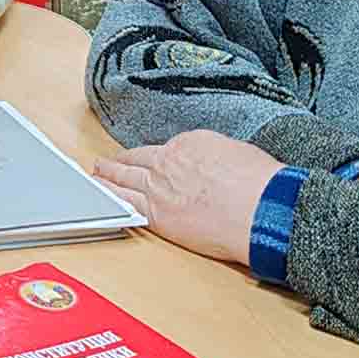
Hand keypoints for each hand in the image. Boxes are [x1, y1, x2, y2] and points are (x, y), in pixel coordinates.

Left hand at [93, 130, 282, 267]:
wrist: (261, 209)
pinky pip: (125, 204)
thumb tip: (215, 169)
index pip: (167, 150)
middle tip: (106, 161)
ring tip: (96, 175)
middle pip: (137, 159)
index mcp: (191, 143)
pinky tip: (101, 199)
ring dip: (107, 176)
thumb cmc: (262, 185)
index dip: (160, 159)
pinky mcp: (156, 214)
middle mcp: (169, 161)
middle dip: (121, 160)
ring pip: (124, 178)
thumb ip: (217, 159)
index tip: (158, 164)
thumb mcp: (239, 155)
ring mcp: (159, 187)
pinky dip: (109, 199)